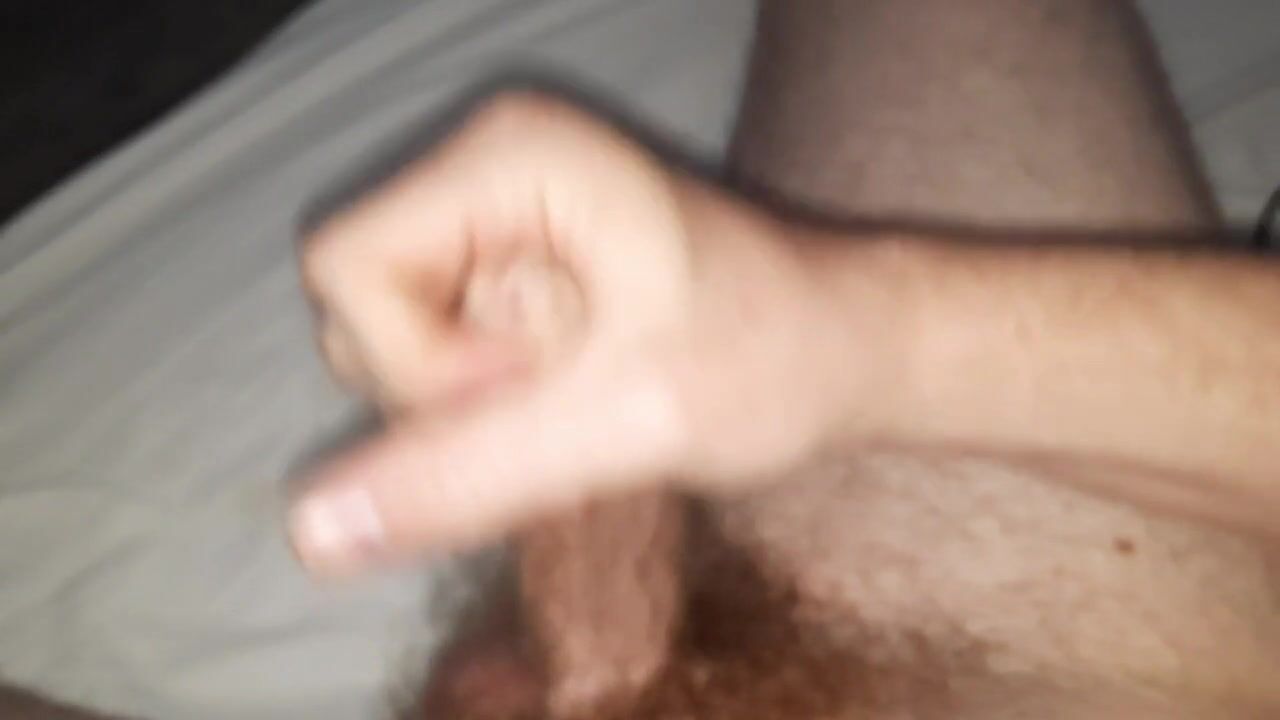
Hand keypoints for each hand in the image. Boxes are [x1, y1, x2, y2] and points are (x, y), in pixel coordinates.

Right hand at [290, 93, 861, 576]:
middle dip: (450, 388)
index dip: (418, 364)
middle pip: (360, 308)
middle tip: (575, 391)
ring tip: (585, 387)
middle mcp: (488, 167)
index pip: (347, 269)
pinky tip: (574, 388)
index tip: (539, 388)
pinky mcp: (509, 260)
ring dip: (474, 402)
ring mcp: (495, 213)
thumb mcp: (624, 424)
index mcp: (511, 159)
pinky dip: (491, 399)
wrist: (844, 349)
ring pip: (391, 340)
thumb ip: (468, 474)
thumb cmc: (773, 359)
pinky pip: (436, 351)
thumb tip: (313, 529)